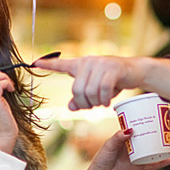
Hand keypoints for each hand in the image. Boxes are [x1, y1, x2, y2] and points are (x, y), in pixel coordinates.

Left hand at [34, 56, 169, 109]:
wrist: (135, 71)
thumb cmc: (113, 81)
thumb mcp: (95, 90)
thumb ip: (82, 98)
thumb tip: (70, 107)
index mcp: (81, 65)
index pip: (61, 65)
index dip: (48, 64)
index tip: (34, 62)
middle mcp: (88, 62)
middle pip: (77, 90)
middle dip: (84, 103)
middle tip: (93, 107)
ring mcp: (100, 64)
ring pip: (90, 92)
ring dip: (96, 103)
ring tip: (102, 103)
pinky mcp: (112, 69)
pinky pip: (103, 90)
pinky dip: (105, 99)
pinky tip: (108, 102)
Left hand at [79, 129, 169, 169]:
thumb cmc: (102, 160)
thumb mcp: (109, 145)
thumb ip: (118, 137)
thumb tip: (131, 129)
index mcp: (125, 140)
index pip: (136, 129)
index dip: (143, 123)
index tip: (151, 116)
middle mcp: (133, 148)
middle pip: (147, 139)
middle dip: (155, 133)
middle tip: (164, 126)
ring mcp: (138, 158)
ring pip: (152, 151)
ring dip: (161, 147)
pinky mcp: (140, 168)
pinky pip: (153, 165)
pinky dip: (162, 162)